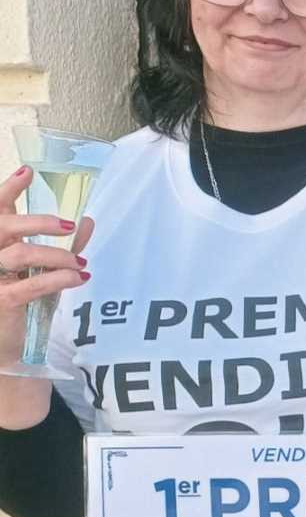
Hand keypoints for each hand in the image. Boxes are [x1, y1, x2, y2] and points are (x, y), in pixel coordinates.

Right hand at [0, 165, 92, 358]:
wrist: (6, 345)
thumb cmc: (20, 301)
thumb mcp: (41, 269)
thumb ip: (62, 246)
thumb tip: (86, 221)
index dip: (6, 189)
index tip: (27, 172)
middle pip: (3, 226)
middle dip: (38, 222)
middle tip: (68, 226)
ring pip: (20, 254)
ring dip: (57, 256)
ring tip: (80, 265)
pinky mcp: (0, 302)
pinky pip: (30, 285)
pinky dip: (58, 279)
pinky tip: (79, 278)